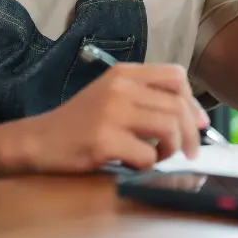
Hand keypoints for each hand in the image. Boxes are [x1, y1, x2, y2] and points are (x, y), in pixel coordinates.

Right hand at [15, 63, 209, 173]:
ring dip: (173, 148)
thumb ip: (146, 97)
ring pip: (168, 127)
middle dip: (191, 132)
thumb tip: (193, 116)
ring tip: (162, 156)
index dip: (193, 101)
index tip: (198, 123)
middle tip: (190, 150)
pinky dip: (150, 164)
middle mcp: (120, 88)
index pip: (176, 76)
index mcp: (125, 73)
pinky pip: (147, 155)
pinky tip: (137, 164)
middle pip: (178, 105)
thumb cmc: (81, 121)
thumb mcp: (112, 94)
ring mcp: (111, 113)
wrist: (40, 139)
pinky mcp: (104, 140)